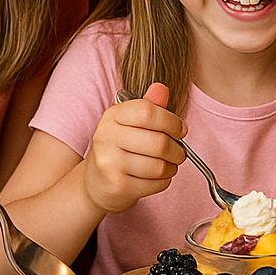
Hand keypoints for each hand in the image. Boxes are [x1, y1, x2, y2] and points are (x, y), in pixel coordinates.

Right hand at [83, 82, 185, 212]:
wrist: (95, 183)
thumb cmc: (119, 149)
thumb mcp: (130, 123)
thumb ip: (149, 106)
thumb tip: (162, 88)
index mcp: (112, 116)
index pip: (148, 112)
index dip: (172, 121)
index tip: (180, 130)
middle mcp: (106, 137)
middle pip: (159, 142)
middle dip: (177, 150)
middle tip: (179, 153)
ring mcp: (109, 163)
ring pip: (159, 166)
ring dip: (172, 167)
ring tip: (169, 165)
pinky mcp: (117, 186)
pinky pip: (155, 184)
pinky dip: (164, 181)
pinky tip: (157, 178)